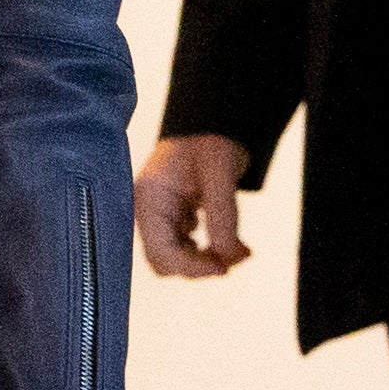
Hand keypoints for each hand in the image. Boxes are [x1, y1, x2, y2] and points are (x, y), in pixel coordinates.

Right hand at [136, 134, 252, 278]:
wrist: (214, 122)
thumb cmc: (212, 139)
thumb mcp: (220, 175)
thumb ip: (223, 218)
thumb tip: (227, 259)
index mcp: (149, 199)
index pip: (161, 253)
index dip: (192, 268)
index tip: (224, 268)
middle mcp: (148, 211)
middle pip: (166, 261)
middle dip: (200, 266)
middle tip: (235, 258)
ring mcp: (161, 216)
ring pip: (178, 259)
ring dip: (209, 261)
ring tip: (240, 251)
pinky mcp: (175, 219)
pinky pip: (189, 249)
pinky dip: (212, 252)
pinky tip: (233, 244)